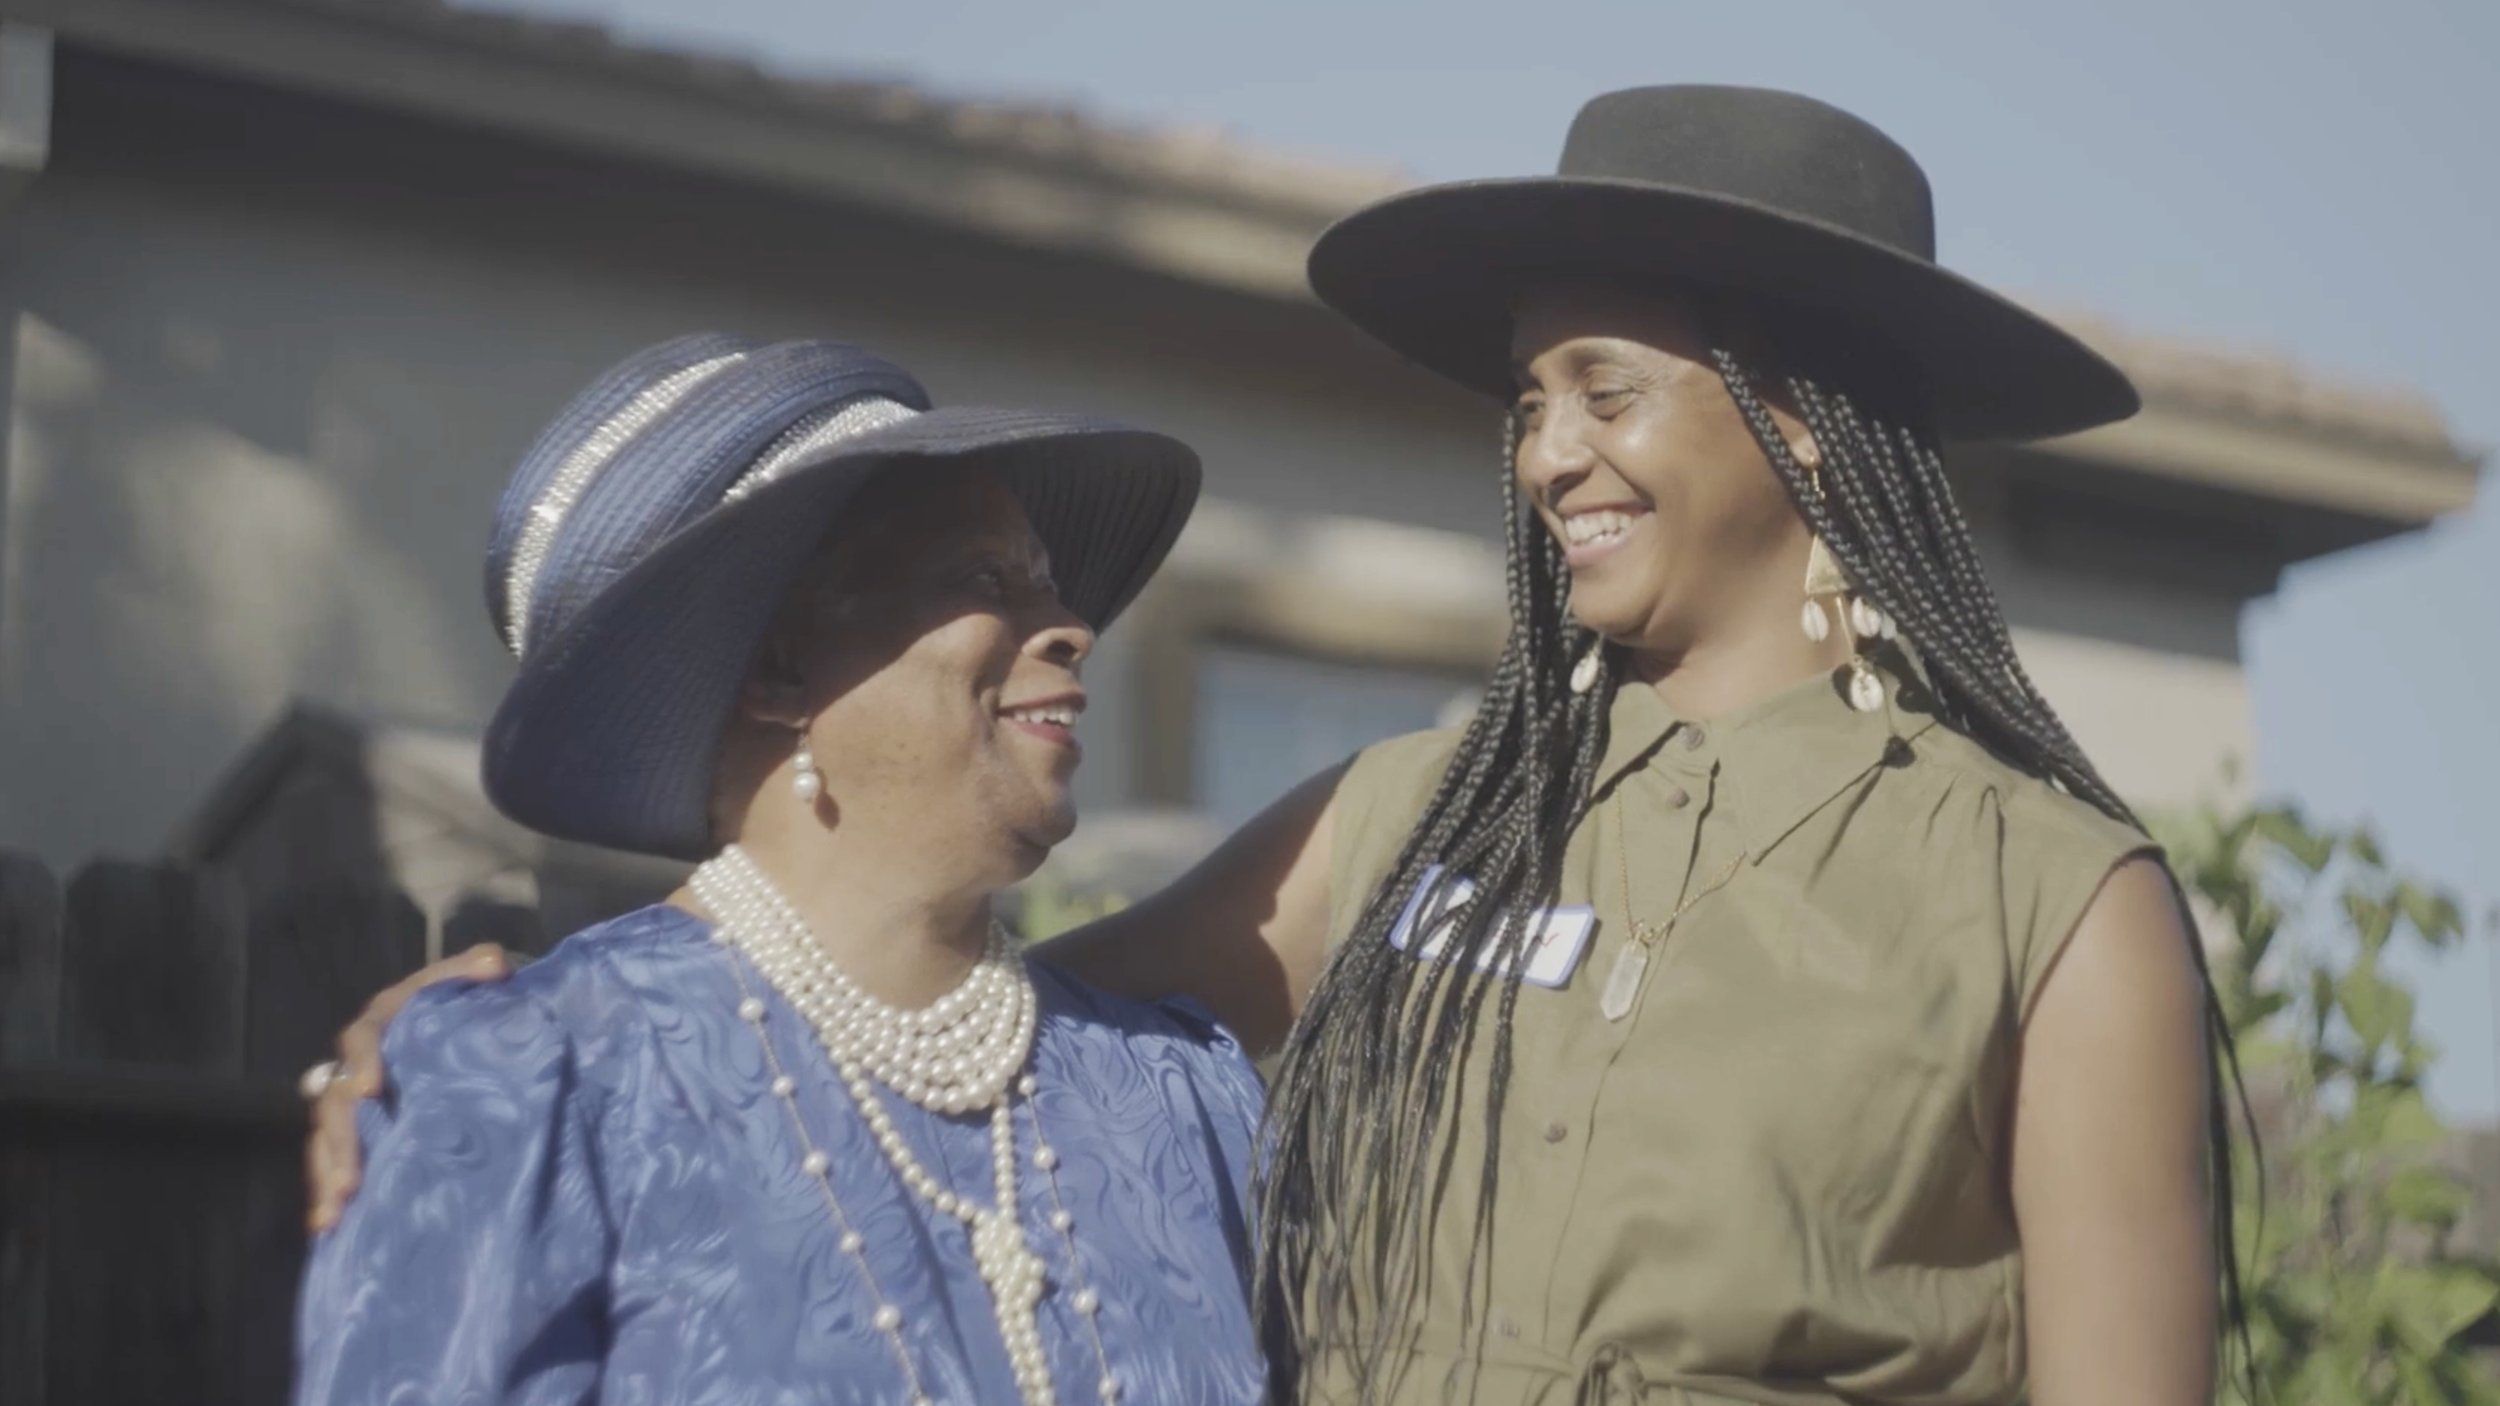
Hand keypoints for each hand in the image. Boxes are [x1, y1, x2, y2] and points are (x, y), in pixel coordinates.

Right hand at [304, 943, 518, 1230]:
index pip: (363, 1039)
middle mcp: (359, 1064)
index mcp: (382, 1022)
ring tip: (336, 1211)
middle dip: (341, 1141)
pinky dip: (328, 1194)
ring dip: (330, 1174)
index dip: (364, 1061)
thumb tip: (495, 965)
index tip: (372, 1088)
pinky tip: (328, 1228)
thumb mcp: (476, 980)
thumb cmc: (472, 999)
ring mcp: (356, 1105)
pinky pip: (334, 1166)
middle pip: (336, 1102)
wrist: (475, 1023)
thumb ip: (477, 970)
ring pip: (327, 1140)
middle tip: (351, 1180)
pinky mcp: (363, 1138)